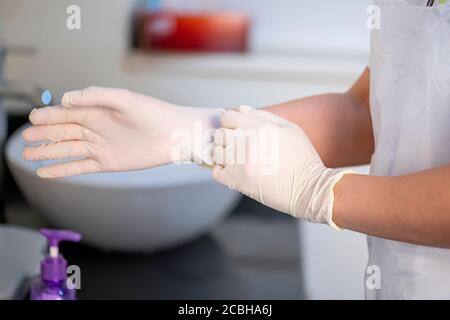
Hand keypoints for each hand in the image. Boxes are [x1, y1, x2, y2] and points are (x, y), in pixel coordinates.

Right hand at [23, 87, 219, 177]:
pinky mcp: (108, 163)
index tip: (33, 119)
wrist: (174, 135)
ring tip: (28, 155)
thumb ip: (95, 96)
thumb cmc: (154, 113)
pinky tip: (46, 171)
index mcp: (98, 111)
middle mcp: (96, 128)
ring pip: (68, 149)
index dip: (49, 116)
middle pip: (63, 131)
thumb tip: (66, 97)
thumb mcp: (124, 99)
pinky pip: (80, 166)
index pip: (67, 113)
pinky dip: (63, 169)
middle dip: (43, 135)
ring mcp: (101, 146)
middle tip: (25, 138)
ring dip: (48, 152)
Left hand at [212, 106, 351, 228]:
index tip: (236, 131)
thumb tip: (241, 109)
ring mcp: (240, 162)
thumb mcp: (290, 129)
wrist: (310, 189)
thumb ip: (264, 116)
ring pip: (216, 153)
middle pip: (219, 134)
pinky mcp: (238, 180)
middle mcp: (247, 142)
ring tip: (237, 161)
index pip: (227, 117)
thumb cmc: (303, 159)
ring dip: (224, 156)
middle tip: (237, 148)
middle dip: (226, 139)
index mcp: (259, 127)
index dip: (230, 123)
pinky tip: (234, 172)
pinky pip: (216, 172)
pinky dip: (222, 171)